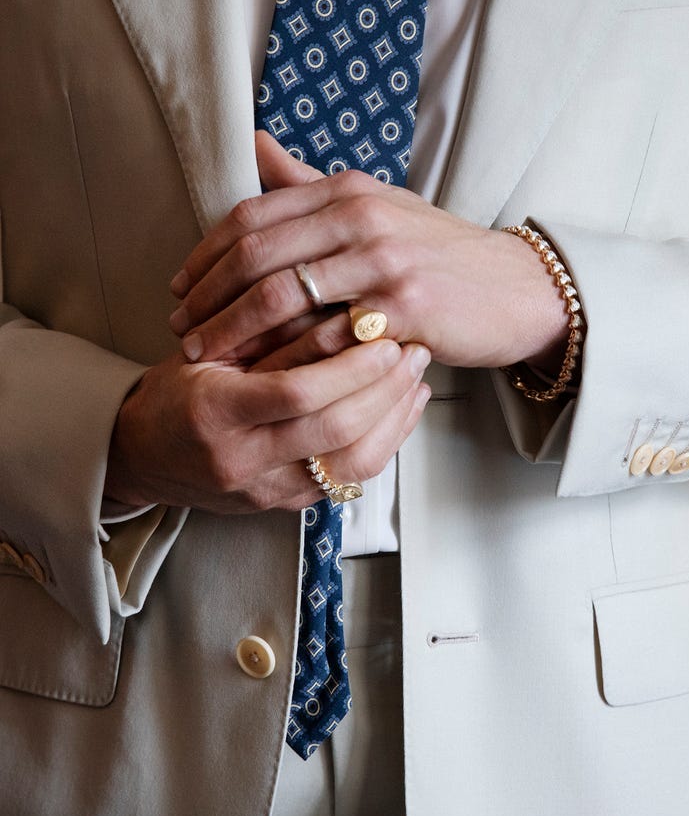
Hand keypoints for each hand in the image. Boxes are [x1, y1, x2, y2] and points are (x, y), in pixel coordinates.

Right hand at [104, 341, 429, 514]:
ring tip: (417, 376)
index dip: (349, 365)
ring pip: (353, 464)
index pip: (295, 393)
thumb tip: (346, 309)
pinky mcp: (288, 506)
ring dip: (395, 417)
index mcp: (214, 414)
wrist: (143, 456)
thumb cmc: (178, 392)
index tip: (384, 335)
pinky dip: (387, 440)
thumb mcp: (210, 353)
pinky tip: (404, 408)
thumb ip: (271, 337)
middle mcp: (242, 462)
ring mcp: (268, 492)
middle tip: (413, 350)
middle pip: (334, 431)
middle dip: (384, 389)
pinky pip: (351, 478)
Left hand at [167, 132, 568, 370]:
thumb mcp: (379, 206)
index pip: (253, 216)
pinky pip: (328, 338)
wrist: (514, 289)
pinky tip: (265, 379)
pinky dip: (287, 360)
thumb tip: (257, 145)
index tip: (180, 288)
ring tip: (208, 359)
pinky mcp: (406, 309)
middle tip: (180, 330)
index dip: (204, 256)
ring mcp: (385, 262)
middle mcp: (362, 217)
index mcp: (349, 190)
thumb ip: (312, 184)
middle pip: (256, 255)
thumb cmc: (440, 254)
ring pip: (283, 298)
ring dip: (234, 333)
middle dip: (207, 298)